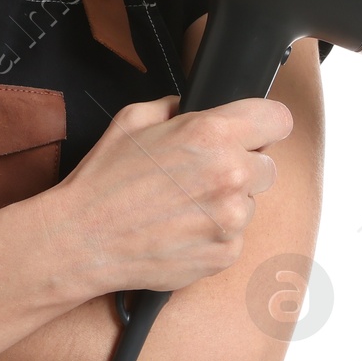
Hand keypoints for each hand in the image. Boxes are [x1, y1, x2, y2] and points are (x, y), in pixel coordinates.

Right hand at [34, 94, 292, 299]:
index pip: (277, 119)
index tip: (255, 132)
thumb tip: (194, 108)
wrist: (84, 240)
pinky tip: (180, 229)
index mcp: (211, 134)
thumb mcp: (132, 119)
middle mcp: (230, 175)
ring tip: (182, 206)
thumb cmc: (104, 182)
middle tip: (201, 174)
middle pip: (267, 165)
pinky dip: (214, 234)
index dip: (263, 124)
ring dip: (226, 203)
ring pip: (250, 203)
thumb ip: (176, 106)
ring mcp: (231, 219)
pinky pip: (234, 236)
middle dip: (241, 166)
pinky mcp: (226, 253)